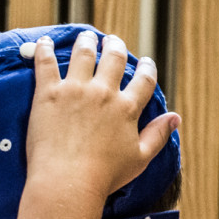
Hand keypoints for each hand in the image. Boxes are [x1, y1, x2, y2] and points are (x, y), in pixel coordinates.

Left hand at [25, 30, 180, 205]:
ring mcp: (76, 90)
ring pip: (84, 55)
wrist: (67, 181)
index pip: (144, 80)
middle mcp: (104, 93)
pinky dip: (44, 49)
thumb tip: (175, 117)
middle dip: (115, 47)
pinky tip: (43, 42)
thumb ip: (158, 135)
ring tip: (85, 37)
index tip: (146, 63)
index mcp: (127, 108)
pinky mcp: (49, 94)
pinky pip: (45, 63)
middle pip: (114, 59)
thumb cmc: (103, 176)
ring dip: (86, 42)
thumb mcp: (139, 158)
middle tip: (112, 41)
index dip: (147, 69)